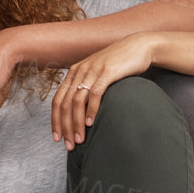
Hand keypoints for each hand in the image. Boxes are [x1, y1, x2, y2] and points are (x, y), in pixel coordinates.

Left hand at [52, 34, 157, 150]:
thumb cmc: (118, 65)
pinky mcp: (107, 72)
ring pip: (76, 101)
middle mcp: (79, 71)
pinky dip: (91, 110)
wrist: (138, 47)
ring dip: (76, 123)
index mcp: (74, 73)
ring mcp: (92, 71)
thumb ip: (87, 90)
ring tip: (80, 139)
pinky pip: (95, 94)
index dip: (55, 121)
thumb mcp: (97, 76)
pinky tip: (91, 123)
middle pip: (64, 103)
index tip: (57, 138)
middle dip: (65, 127)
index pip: (57, 100)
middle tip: (68, 145)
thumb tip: (81, 114)